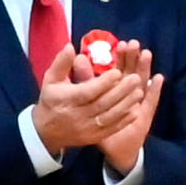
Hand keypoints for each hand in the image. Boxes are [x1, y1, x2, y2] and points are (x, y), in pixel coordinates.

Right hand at [30, 41, 143, 155]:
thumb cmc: (51, 100)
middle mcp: (77, 116)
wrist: (46, 132)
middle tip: (136, 78)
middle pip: (101, 104)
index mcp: (66, 100)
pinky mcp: (94, 137)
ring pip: (109, 117)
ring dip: (126, 104)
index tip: (118, 71)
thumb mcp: (50, 80)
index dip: (103, 83)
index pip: (87, 92)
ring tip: (139, 91)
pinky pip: (111, 129)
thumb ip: (61, 63)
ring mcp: (86, 129)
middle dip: (120, 91)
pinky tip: (135, 110)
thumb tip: (70, 46)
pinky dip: (124, 120)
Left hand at [93, 42, 159, 177]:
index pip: (120, 69)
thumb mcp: (89, 100)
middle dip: (133, 58)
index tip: (121, 43)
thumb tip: (78, 58)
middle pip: (132, 72)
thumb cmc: (100, 124)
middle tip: (133, 43)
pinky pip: (151, 101)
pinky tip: (158, 78)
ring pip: (142, 83)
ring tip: (146, 53)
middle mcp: (129, 94)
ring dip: (144, 68)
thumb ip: (85, 79)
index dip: (121, 56)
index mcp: (116, 89)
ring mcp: (139, 104)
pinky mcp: (145, 116)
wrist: (114, 149)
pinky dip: (154, 90)